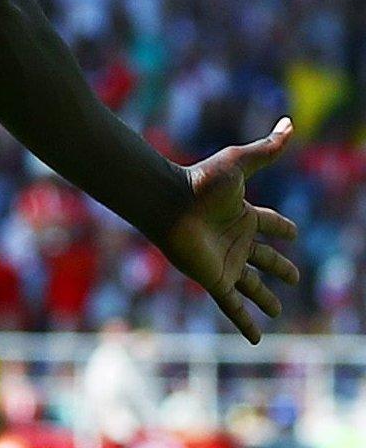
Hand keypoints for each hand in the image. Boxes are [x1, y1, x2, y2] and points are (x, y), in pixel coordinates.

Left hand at [157, 118, 300, 342]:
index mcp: (243, 214)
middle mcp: (235, 239)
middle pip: (265, 258)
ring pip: (252, 285)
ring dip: (265, 298)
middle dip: (280, 267)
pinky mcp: (214, 279)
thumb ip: (266, 149)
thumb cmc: (200, 182)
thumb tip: (289, 123)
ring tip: (277, 311)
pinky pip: (233, 305)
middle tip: (296, 277)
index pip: (270, 223)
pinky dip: (245, 321)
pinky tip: (256, 339)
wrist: (166, 202)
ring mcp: (225, 261)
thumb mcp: (240, 163)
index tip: (294, 232)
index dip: (283, 228)